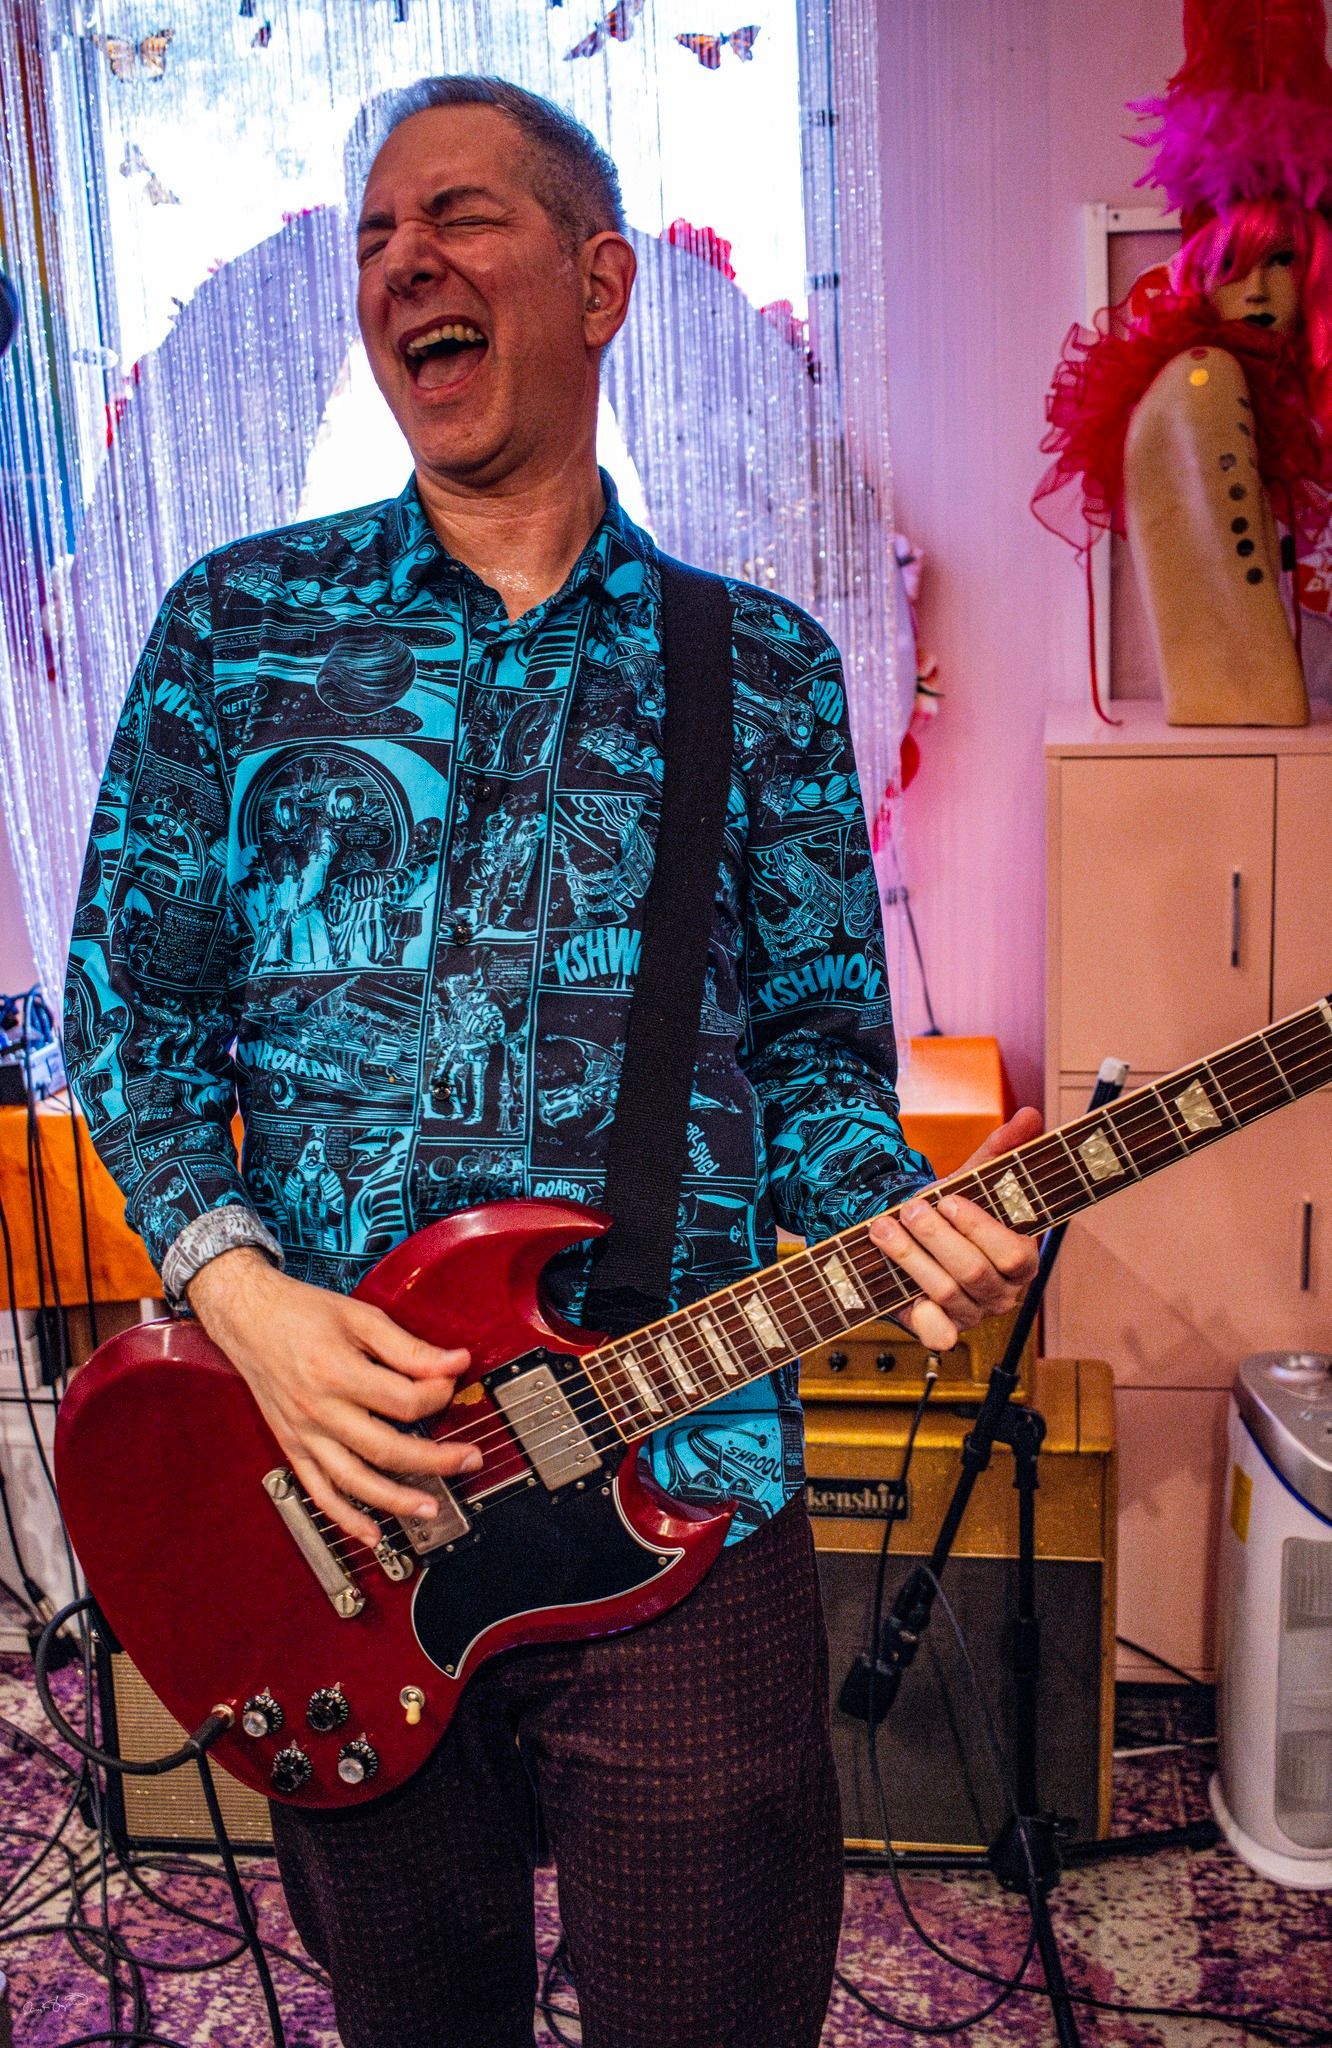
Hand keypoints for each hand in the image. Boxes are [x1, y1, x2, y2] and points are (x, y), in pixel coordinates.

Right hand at [187, 1248, 480, 1545]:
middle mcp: (320, 1410)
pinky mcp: (292, 1446)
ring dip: (396, 1501)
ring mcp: (304, 1434)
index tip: (451, 1382)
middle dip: (436, 1460)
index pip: (405, 1401)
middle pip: (387, 1448)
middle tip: (469, 1460)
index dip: (439, 1395)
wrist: (248, 1317)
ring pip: (354, 1480)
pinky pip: (318, 1491)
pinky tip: (370, 1532)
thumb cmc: (301, 1313)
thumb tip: (454, 1363)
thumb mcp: (360, 1317)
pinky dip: (345, 1517)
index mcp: (338, 1373)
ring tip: (430, 1508)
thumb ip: (408, 1346)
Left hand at [868, 1108, 1043, 1352]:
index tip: (948, 1199)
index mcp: (1022, 1258)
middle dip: (935, 1238)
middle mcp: (1003, 1292)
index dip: (978, 1228)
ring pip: (945, 1293)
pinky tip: (904, 1290)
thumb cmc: (953, 1209)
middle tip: (910, 1208)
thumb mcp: (974, 1179)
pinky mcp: (942, 1329)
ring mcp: (972, 1314)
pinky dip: (921, 1316)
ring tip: (884, 1227)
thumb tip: (1030, 1115)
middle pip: (973, 1272)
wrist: (916, 1236)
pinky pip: (938, 1335)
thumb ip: (1001, 1151)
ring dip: (910, 1257)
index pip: (1011, 1253)